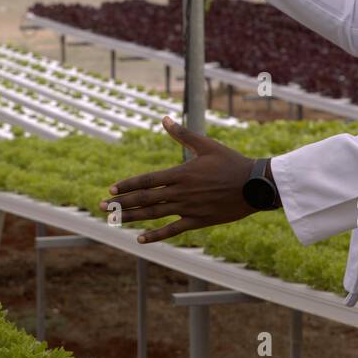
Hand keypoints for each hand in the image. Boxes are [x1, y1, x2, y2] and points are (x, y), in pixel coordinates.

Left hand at [102, 116, 258, 243]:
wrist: (255, 184)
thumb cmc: (231, 161)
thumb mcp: (206, 145)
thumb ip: (182, 134)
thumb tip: (164, 118)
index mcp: (180, 173)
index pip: (147, 180)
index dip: (127, 185)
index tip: (111, 189)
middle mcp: (180, 191)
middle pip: (145, 199)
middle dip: (122, 203)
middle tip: (102, 206)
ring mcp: (188, 208)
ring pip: (154, 214)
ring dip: (132, 217)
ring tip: (113, 220)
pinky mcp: (198, 220)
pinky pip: (173, 230)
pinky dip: (155, 235)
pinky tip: (140, 238)